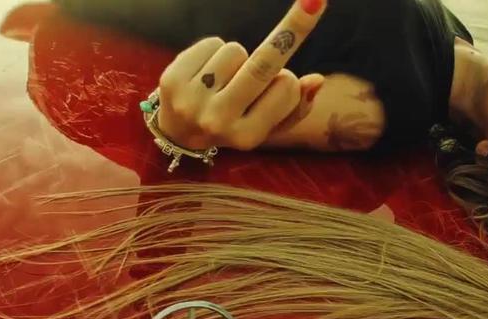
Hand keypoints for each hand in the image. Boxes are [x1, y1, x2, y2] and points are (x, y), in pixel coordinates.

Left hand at [155, 0, 327, 150]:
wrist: (180, 134)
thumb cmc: (236, 124)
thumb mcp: (268, 125)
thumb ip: (297, 107)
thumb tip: (316, 80)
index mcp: (247, 136)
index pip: (286, 87)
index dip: (288, 79)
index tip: (285, 81)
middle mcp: (218, 122)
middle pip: (262, 66)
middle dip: (292, 27)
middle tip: (314, 0)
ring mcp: (191, 101)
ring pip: (235, 50)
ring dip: (237, 58)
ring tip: (224, 80)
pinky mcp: (171, 80)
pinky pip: (211, 43)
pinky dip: (215, 51)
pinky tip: (207, 73)